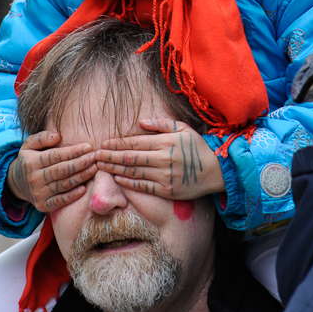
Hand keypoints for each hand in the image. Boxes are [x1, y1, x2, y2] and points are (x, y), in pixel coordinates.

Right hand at [7, 131, 97, 212]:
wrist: (16, 183)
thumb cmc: (29, 160)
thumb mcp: (29, 145)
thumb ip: (42, 137)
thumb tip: (57, 136)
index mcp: (31, 162)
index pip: (55, 155)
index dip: (73, 151)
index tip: (89, 147)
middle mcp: (34, 178)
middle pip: (62, 170)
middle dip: (81, 163)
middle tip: (95, 157)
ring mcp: (38, 193)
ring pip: (63, 184)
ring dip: (81, 177)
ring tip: (94, 168)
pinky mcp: (43, 205)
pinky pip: (60, 201)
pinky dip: (72, 196)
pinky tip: (84, 188)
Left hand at [96, 118, 225, 198]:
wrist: (216, 171)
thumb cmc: (198, 148)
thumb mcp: (183, 128)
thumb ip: (162, 123)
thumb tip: (141, 122)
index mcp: (166, 142)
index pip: (135, 142)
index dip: (117, 143)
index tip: (104, 143)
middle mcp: (164, 159)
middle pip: (130, 157)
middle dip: (111, 156)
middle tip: (96, 155)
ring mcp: (165, 175)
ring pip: (134, 172)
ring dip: (115, 169)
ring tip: (101, 166)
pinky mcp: (167, 190)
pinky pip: (143, 186)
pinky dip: (129, 182)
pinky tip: (118, 179)